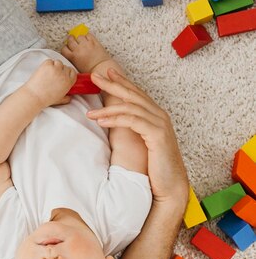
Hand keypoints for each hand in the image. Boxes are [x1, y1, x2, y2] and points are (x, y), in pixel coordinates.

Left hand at [23, 59, 75, 108]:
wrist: (34, 96)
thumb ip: (66, 98)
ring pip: (58, 62)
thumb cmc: (45, 99)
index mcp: (68, 82)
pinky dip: (47, 64)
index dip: (68, 73)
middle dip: (60, 70)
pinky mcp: (47, 65)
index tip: (64, 74)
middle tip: (54, 75)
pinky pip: (49, 61)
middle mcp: (63, 75)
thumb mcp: (60, 100)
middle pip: (65, 66)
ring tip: (48, 73)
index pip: (73, 72)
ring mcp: (55, 69)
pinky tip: (43, 71)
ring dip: (54, 66)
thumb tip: (69, 97)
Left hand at [86, 68, 188, 206]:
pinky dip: (116, 119)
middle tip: (94, 77)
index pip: (136, 93)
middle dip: (112, 84)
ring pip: (130, 108)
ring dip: (107, 108)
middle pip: (132, 94)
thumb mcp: (139, 143)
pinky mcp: (157, 135)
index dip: (121, 82)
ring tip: (89, 112)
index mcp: (155, 115)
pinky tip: (102, 122)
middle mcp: (159, 115)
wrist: (169, 185)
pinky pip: (133, 122)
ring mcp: (160, 123)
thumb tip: (111, 121)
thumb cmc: (153, 166)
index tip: (105, 74)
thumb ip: (130, 130)